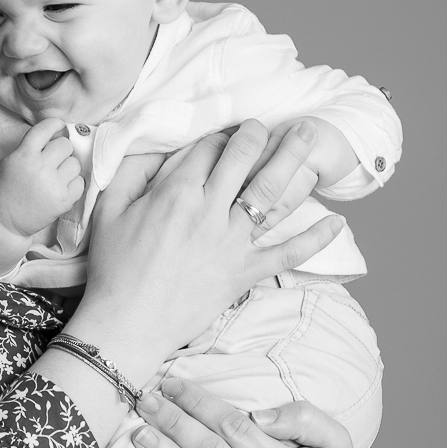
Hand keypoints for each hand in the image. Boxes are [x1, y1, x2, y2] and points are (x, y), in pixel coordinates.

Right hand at [0, 119, 84, 237]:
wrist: (5, 218)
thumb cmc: (7, 187)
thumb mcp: (11, 160)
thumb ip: (31, 147)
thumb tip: (58, 134)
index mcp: (24, 155)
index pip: (44, 129)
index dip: (54, 124)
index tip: (58, 126)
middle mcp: (40, 168)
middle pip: (65, 145)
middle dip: (60, 150)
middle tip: (53, 159)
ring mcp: (54, 185)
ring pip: (75, 163)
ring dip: (67, 167)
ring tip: (56, 176)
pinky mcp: (64, 200)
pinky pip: (79, 182)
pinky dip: (72, 184)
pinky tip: (60, 187)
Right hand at [69, 120, 342, 382]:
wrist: (127, 324)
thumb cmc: (113, 268)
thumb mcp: (109, 210)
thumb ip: (132, 172)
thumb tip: (155, 147)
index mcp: (176, 193)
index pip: (208, 149)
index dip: (219, 135)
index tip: (227, 132)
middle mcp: (211, 211)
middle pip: (245, 160)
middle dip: (261, 134)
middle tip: (275, 123)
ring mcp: (232, 243)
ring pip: (272, 193)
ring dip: (294, 161)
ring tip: (310, 137)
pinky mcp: (245, 272)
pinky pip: (287, 253)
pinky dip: (315, 239)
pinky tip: (337, 222)